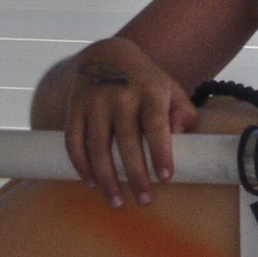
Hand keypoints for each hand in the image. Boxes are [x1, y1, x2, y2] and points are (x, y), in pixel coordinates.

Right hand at [62, 37, 198, 207]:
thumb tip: (181, 133)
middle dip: (136, 174)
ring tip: (116, 201)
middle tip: (144, 200)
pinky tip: (91, 182)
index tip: (165, 177)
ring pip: (98, 145)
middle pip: (127, 140)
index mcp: (149, 90)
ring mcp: (95, 101)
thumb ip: (183, 111)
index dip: (160, 151)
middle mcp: (121, 94)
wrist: (106, 55)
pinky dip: (81, 164)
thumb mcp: (170, 89)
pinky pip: (74, 140)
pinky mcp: (75, 107)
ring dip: (107, 177)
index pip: (155, 123)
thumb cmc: (145, 81)